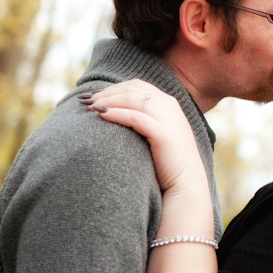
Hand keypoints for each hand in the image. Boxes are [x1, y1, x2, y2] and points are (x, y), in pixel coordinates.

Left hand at [80, 80, 207, 195]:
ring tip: (89, 107)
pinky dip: (116, 113)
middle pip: (132, 89)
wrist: (187, 186)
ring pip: (132, 99)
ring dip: (108, 100)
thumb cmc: (168, 165)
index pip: (137, 86)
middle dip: (106, 93)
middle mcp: (170, 106)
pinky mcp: (163, 134)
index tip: (94, 97)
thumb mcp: (158, 136)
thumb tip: (118, 116)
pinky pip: (135, 117)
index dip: (113, 89)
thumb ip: (145, 122)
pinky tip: (101, 116)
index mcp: (169, 104)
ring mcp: (168, 118)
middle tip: (85, 101)